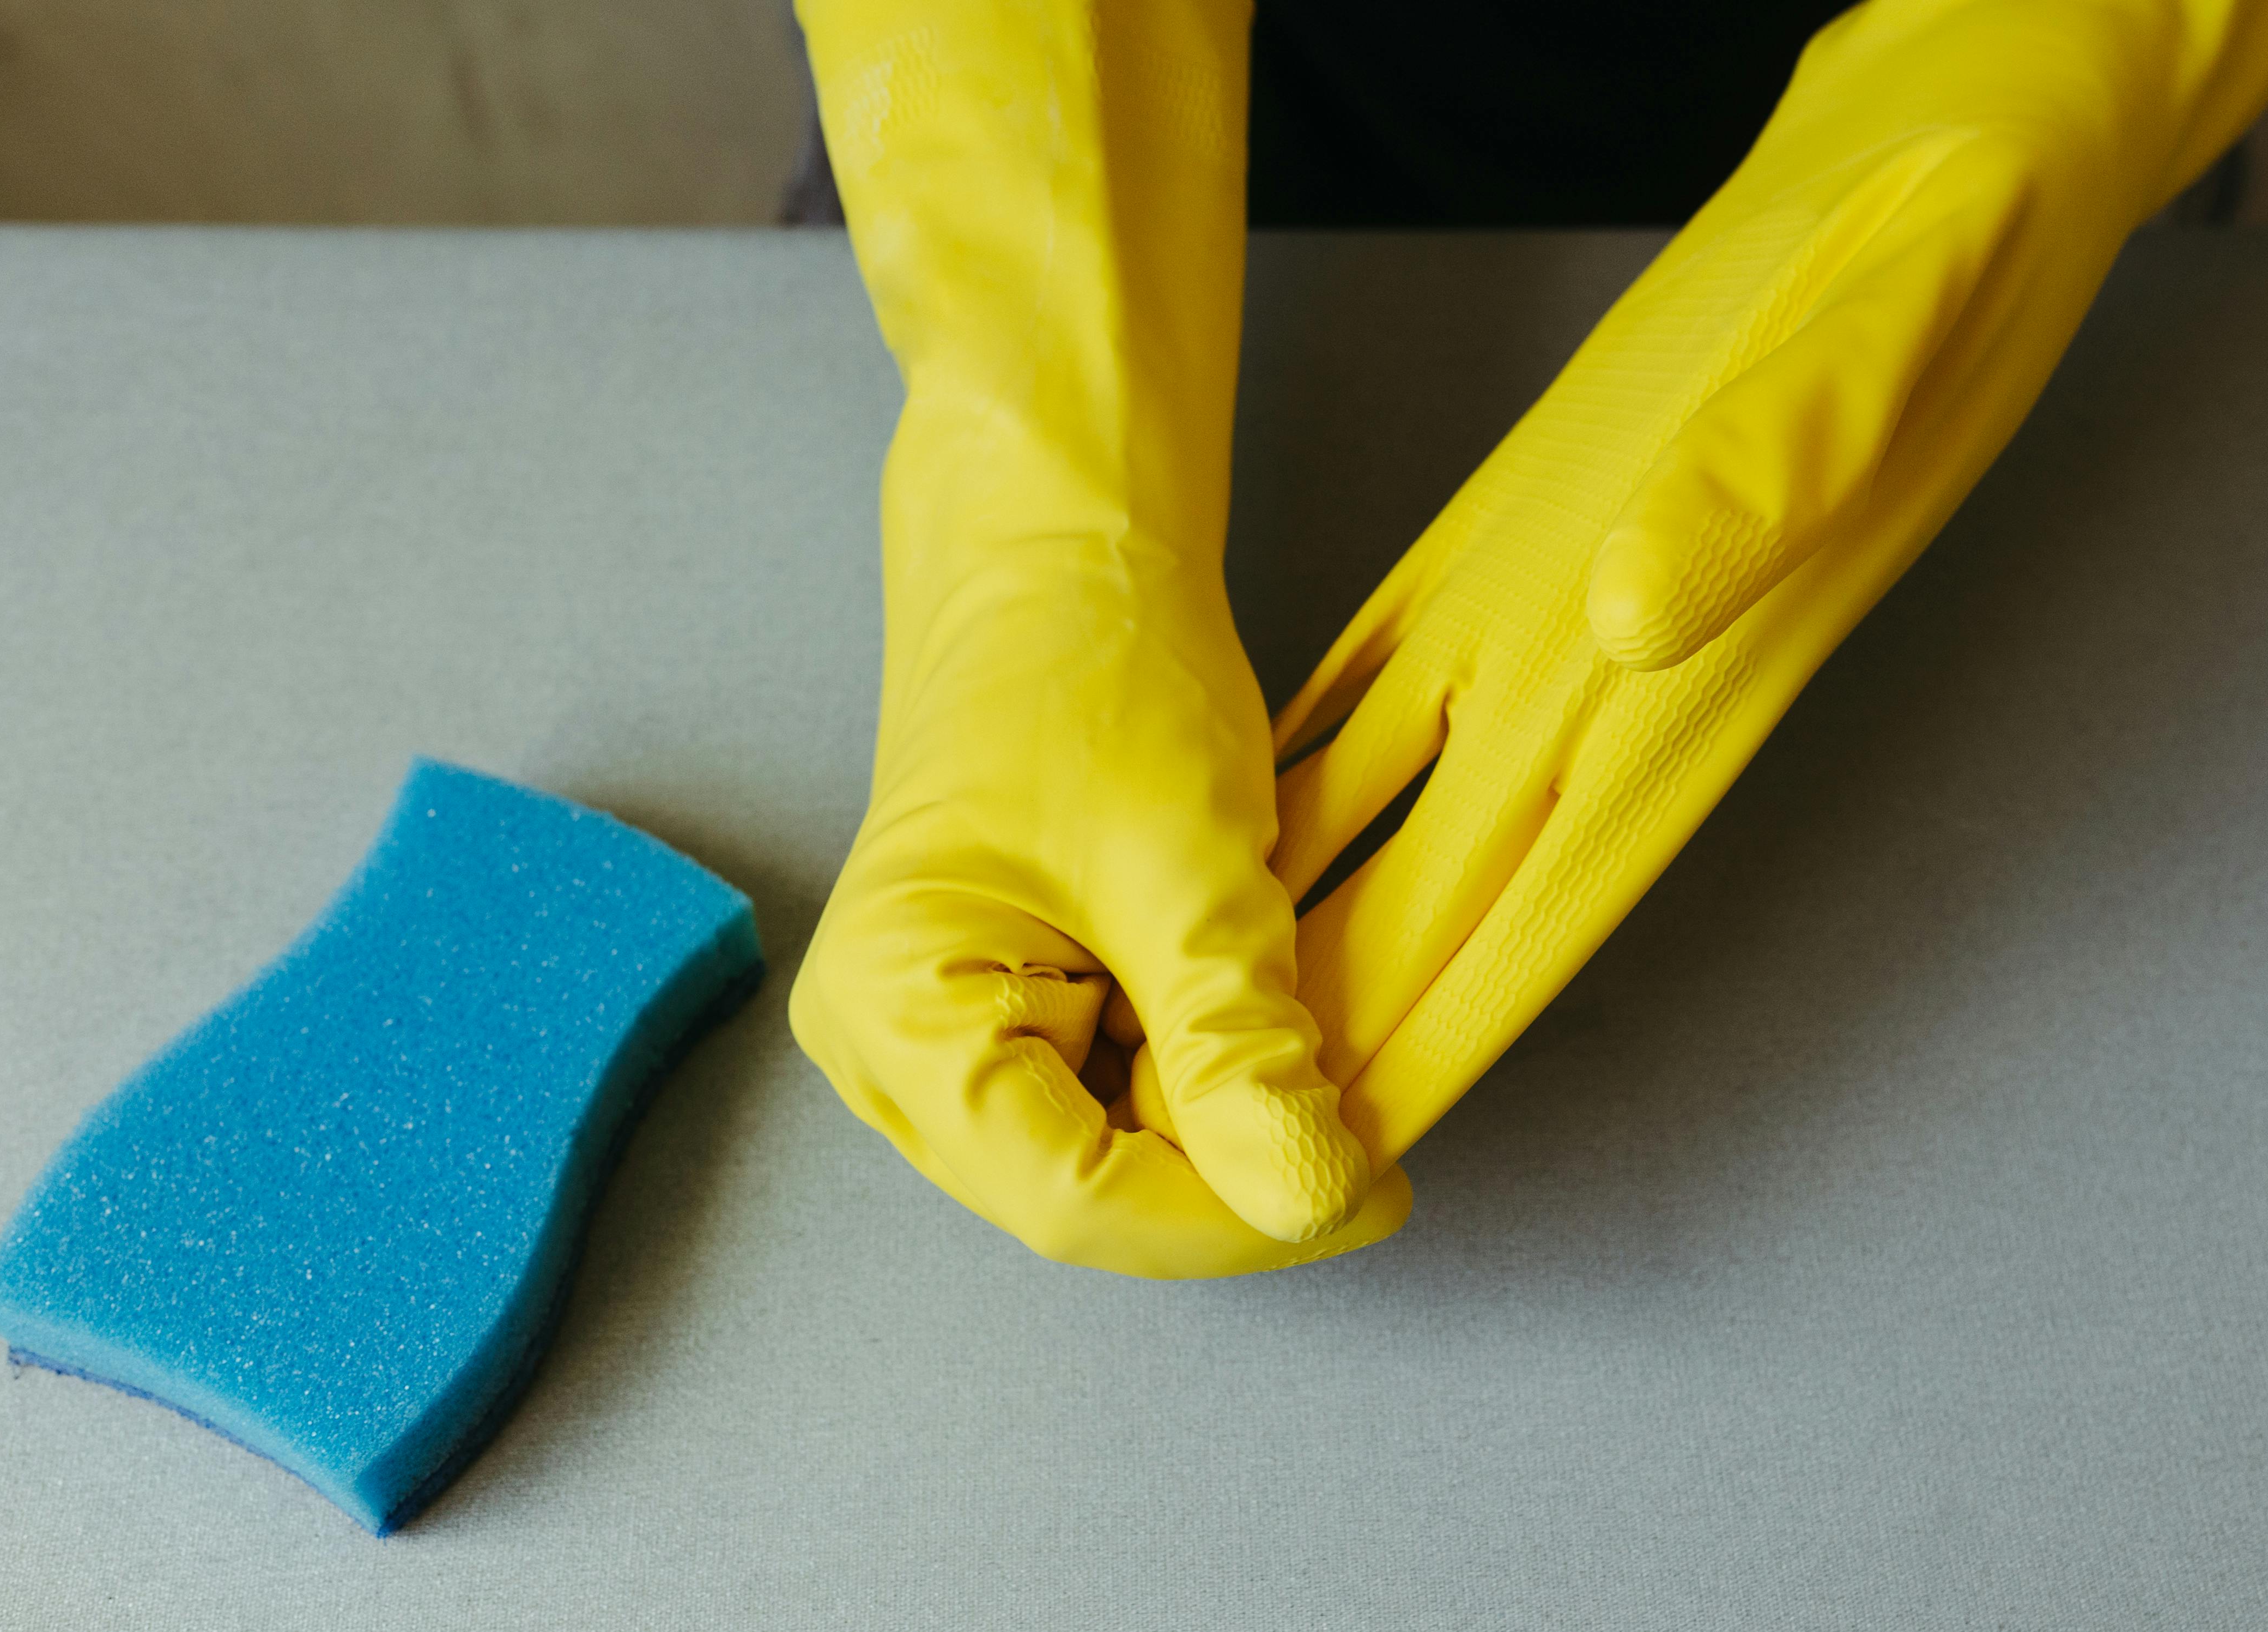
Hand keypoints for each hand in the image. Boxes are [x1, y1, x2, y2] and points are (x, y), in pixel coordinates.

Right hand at [790, 0, 1407, 1274]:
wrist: (1058, 557)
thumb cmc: (1088, 673)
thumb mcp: (1183, 866)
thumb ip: (1237, 1045)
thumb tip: (1308, 1202)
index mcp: (895, 1016)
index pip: (1072, 1198)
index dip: (1233, 1219)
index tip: (1370, 1191)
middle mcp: (896, 1051)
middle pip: (1090, 1189)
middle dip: (1239, 1171)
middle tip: (1371, 1129)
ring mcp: (949, 1034)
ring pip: (1118, 1149)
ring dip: (1235, 1120)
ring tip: (1331, 1054)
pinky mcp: (1010, 1007)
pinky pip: (1124, 1087)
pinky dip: (1216, 1069)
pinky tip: (1279, 1021)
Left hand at [1264, 0, 2267, 1167]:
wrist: (1938, 156)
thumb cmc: (1931, 252)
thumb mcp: (1868, 342)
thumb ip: (1761, 490)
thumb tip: (1651, 613)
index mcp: (1675, 661)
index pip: (1537, 899)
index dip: (1446, 1031)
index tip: (1356, 1146)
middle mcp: (1599, 668)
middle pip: (1446, 896)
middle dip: (1350, 1035)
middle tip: (1238, 1149)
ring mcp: (1546, 613)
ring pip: (1396, 813)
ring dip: (1313, 931)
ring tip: (1210, 1032)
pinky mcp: (1506, 537)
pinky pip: (1377, 684)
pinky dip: (1307, 773)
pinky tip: (1240, 825)